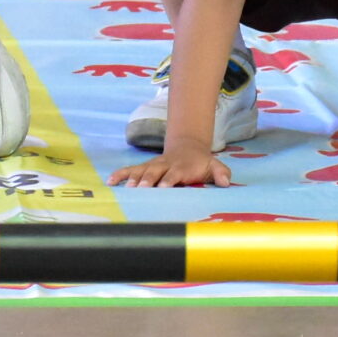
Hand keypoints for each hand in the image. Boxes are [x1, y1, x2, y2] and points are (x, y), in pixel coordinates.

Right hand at [111, 145, 235, 187]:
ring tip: (125, 188)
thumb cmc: (201, 163)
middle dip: (147, 180)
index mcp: (182, 167)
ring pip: (141, 171)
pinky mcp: (144, 167)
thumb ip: (221, 173)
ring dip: (132, 178)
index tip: (164, 187)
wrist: (188, 147)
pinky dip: (120, 174)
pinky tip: (110, 182)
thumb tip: (227, 182)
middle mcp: (165, 166)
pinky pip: (130, 170)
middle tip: (141, 189)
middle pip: (154, 172)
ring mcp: (153, 165)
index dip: (169, 180)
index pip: (175, 174)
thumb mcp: (215, 166)